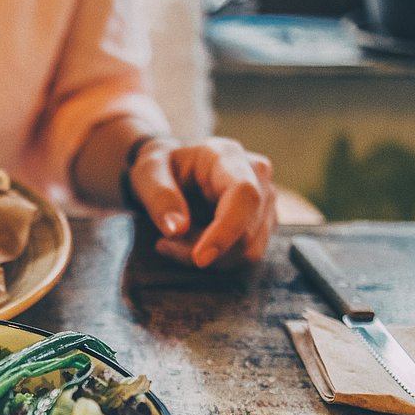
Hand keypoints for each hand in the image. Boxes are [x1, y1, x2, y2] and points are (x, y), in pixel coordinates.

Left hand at [128, 137, 276, 268]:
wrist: (174, 169)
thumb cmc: (161, 167)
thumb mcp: (148, 174)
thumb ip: (160, 197)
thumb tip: (177, 230)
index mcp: (227, 156)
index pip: (243, 195)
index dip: (226, 230)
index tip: (199, 259)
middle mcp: (257, 175)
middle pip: (246, 231)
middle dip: (203, 249)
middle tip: (165, 244)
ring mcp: (266, 200)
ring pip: (248, 249)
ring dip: (209, 257)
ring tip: (179, 238)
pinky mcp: (264, 222)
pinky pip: (245, 254)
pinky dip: (217, 258)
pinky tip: (194, 242)